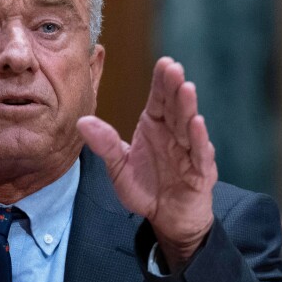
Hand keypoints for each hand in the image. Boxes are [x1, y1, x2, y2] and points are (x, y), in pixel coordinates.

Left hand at [77, 57, 216, 271]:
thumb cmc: (146, 188)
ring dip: (188, 107)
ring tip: (186, 89)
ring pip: (189, 125)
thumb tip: (82, 121)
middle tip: (173, 68)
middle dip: (175, 87)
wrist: (167, 218)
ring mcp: (190, 152)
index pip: (160, 99)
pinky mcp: (200, 172)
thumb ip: (104, 144)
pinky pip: (199, 154)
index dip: (162, 82)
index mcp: (156, 127)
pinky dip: (198, 140)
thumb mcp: (118, 166)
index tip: (164, 63)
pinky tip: (197, 124)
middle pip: (176, 107)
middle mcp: (175, 134)